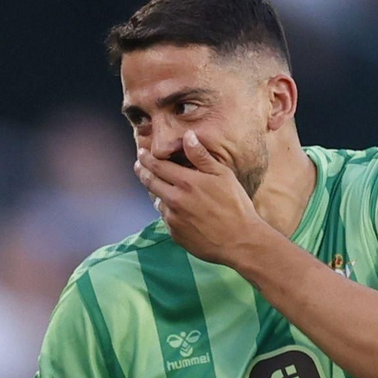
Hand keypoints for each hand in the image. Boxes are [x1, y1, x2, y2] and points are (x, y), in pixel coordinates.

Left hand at [135, 131, 265, 265]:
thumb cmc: (235, 206)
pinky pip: (166, 219)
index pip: (158, 166)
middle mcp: (174, 200)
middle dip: (143, 172)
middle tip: (138, 166)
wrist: (239, 241)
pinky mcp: (175, 234)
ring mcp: (173, 219)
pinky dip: (168, 211)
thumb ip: (201, 156)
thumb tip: (188, 136)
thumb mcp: (223, 175)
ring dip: (156, 193)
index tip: (141, 153)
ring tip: (158, 187)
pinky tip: (177, 210)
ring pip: (157, 202)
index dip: (147, 158)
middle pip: (151, 182)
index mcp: (186, 182)